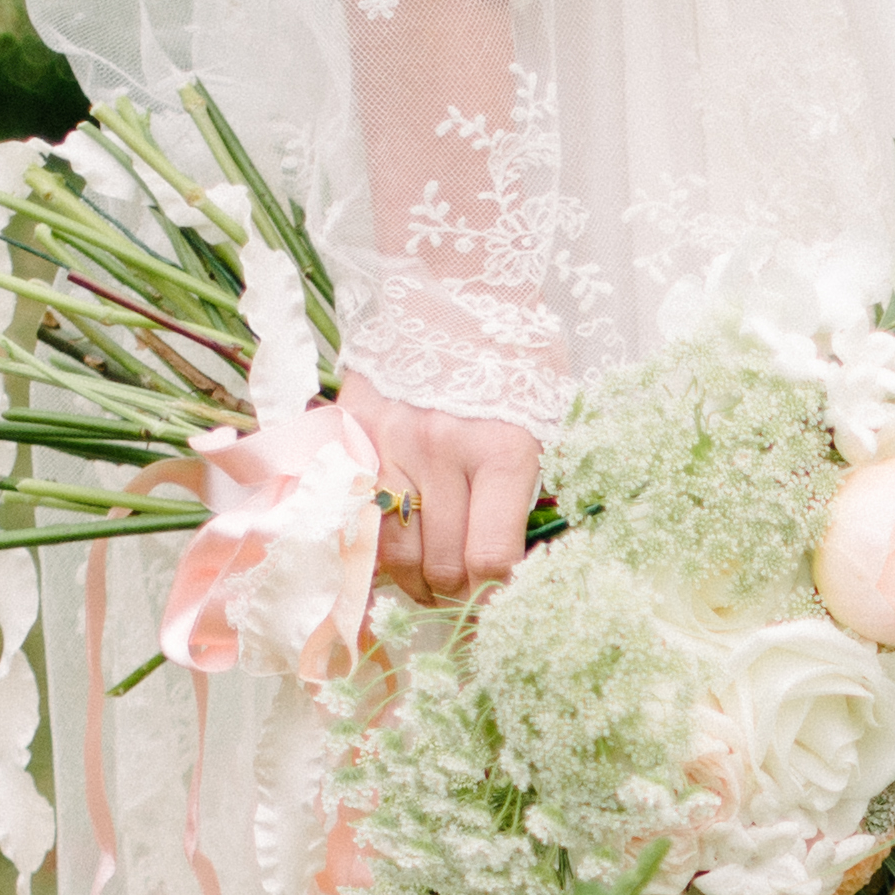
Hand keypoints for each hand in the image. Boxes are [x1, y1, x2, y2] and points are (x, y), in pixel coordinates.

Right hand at [338, 377, 539, 599]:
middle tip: (466, 594)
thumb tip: (510, 568)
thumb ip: (526, 494)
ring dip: (414, 580)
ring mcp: (389, 442)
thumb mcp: (544, 421)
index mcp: (502, 450)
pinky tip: (395, 547)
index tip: (501, 606)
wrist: (456, 288)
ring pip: (393, 552)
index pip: (491, 558)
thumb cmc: (512, 360)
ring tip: (431, 579)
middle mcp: (441, 450)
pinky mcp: (350, 433)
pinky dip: (374, 545)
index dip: (497, 596)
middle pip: (442, 565)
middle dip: (457, 594)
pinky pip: (355, 516)